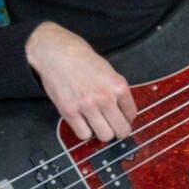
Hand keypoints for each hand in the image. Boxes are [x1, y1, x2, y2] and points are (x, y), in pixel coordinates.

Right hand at [26, 21, 135, 143]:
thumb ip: (116, 91)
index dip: (126, 118)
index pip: (132, 114)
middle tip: (111, 126)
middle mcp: (105, 97)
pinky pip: (84, 135)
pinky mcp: (69, 111)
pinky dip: (84, 132)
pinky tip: (83, 122)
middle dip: (118, 130)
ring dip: (102, 132)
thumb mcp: (108, 71)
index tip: (120, 117)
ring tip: (96, 124)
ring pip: (105, 136)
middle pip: (122, 130)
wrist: (56, 52)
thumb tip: (123, 112)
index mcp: (118, 86)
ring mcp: (87, 106)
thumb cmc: (81, 59)